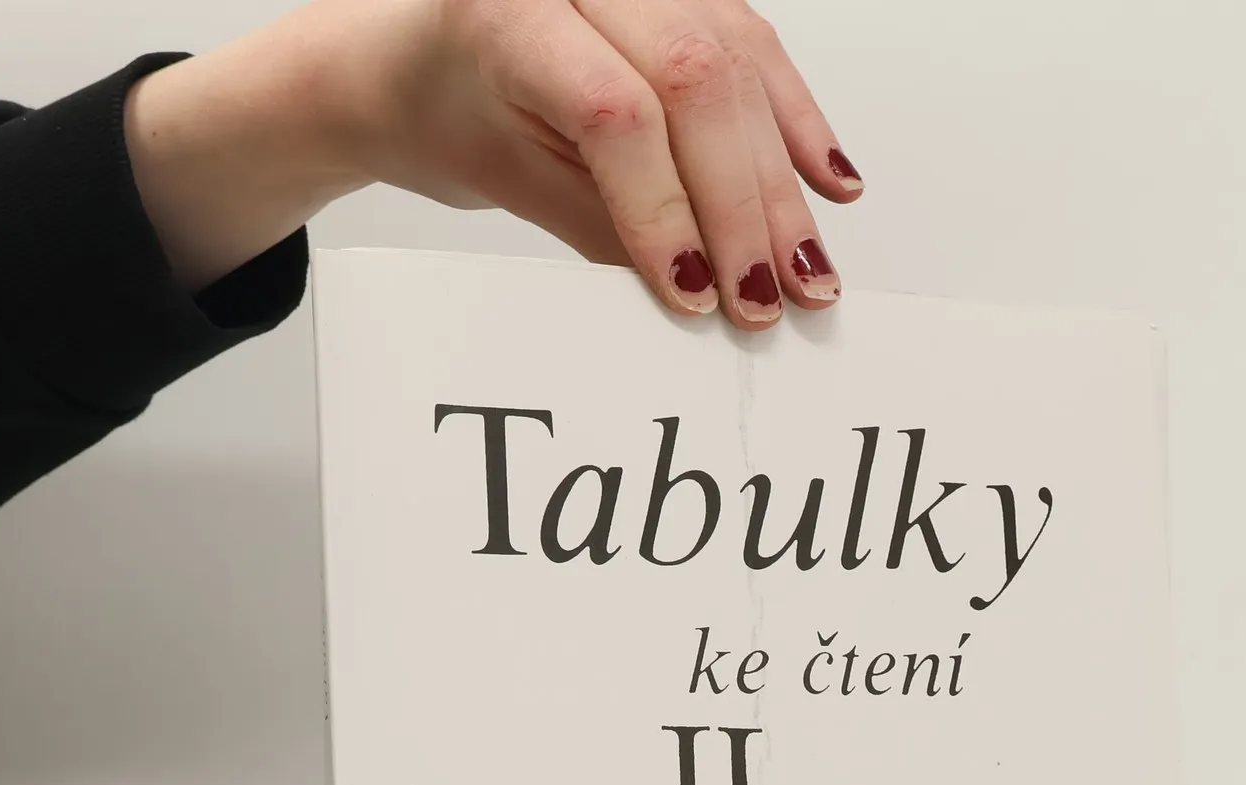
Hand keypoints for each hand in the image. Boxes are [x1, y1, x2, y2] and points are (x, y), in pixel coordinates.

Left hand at [127, 0, 861, 327]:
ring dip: (783, 178)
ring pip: (739, 65)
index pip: (617, 113)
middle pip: (696, 83)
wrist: (418, 59)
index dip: (667, 211)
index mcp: (512, 11)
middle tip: (766, 295)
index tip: (693, 291)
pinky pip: (757, 45)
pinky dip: (797, 122)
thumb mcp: (510, 182)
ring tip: (807, 269)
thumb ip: (606, 229)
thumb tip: (698, 291)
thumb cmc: (447, 110)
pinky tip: (828, 182)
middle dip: (743, 206)